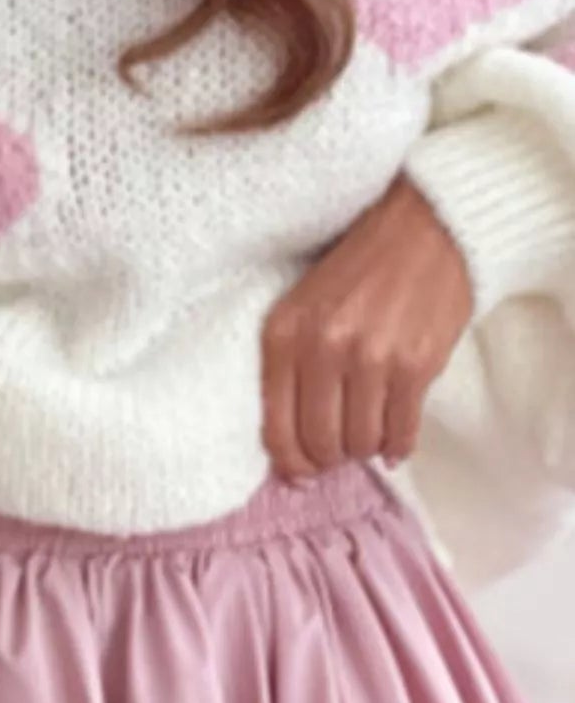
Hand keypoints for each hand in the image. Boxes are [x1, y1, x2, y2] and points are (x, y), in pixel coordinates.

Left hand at [260, 174, 474, 481]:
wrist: (425, 228)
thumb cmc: (358, 268)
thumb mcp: (302, 305)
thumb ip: (290, 367)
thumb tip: (291, 451)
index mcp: (283, 334)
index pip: (277, 428)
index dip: (291, 463)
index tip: (302, 474)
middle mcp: (322, 349)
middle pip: (320, 443)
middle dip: (330, 457)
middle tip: (340, 451)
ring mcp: (371, 359)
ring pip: (361, 442)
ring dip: (365, 448)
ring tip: (368, 434)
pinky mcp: (415, 365)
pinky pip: (401, 431)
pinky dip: (398, 445)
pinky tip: (395, 440)